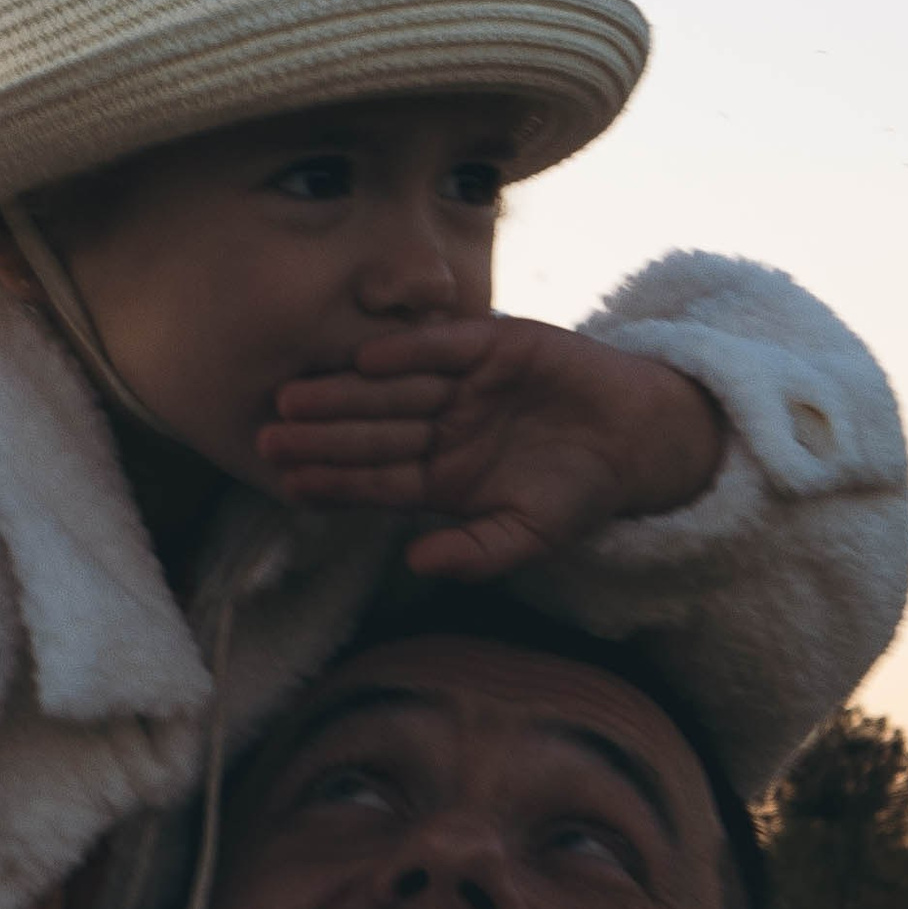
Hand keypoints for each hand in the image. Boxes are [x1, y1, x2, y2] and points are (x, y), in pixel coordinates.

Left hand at [257, 318, 723, 581]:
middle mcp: (442, 428)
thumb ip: (475, 553)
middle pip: (371, 432)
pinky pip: (442, 347)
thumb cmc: (580, 493)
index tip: (286, 484)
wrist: (641, 439)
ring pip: (392, 391)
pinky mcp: (494, 345)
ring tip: (293, 399)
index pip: (375, 480)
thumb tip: (415, 564)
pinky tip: (365, 359)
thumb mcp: (529, 535)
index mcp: (442, 478)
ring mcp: (464, 385)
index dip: (331, 480)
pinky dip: (406, 351)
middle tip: (266, 436)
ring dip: (343, 394)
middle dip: (319, 436)